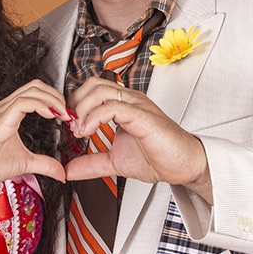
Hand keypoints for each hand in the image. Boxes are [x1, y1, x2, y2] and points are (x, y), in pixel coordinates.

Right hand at [0, 79, 67, 190]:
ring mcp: (2, 112)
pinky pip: (23, 103)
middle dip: (57, 96)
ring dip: (53, 100)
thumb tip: (61, 172)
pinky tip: (50, 116)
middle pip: (36, 86)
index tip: (67, 116)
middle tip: (68, 113)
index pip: (36, 92)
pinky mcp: (0, 121)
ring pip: (32, 90)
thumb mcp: (24, 164)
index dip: (55, 99)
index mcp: (10, 112)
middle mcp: (6, 108)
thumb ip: (44, 164)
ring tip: (63, 114)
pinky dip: (41, 105)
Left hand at [66, 77, 211, 199]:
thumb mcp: (115, 162)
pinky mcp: (143, 115)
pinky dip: (95, 117)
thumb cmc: (159, 158)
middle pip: (92, 84)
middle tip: (70, 126)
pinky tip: (88, 131)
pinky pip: (114, 106)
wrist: (184, 166)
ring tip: (78, 130)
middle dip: (75, 102)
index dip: (75, 104)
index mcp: (124, 106)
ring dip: (82, 109)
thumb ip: (91, 163)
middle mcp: (130, 101)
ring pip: (100, 90)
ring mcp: (137, 105)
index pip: (91, 90)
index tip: (67, 126)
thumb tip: (69, 169)